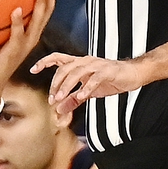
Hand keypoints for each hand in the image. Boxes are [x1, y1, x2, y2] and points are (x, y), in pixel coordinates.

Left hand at [0, 0, 57, 103]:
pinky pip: (17, 36)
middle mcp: (31, 36)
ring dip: (41, 2)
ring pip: (38, 21)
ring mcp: (24, 44)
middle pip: (47, 9)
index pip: (43, 6)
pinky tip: (17, 10)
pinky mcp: (13, 53)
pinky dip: (18, 23)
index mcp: (28, 30)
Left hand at [30, 53, 145, 114]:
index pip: (58, 58)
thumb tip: (59, 110)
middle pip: (64, 69)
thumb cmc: (111, 79)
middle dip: (55, 84)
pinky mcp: (108, 71)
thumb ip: (73, 99)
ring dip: (66, 86)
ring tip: (59, 99)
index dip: (44, 62)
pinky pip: (94, 79)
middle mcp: (85, 61)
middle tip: (51, 99)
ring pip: (76, 72)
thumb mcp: (88, 91)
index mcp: (79, 63)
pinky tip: (81, 96)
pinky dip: (86, 88)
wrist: (134, 74)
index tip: (33, 70)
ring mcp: (97, 65)